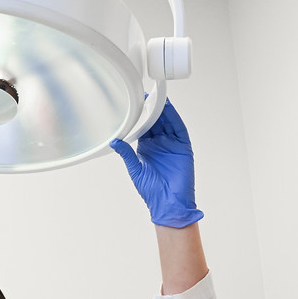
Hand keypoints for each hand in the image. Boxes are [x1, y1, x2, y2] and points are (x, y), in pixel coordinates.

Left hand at [110, 100, 202, 226]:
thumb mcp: (135, 169)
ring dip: (162, 111)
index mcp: (147, 148)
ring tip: (155, 98)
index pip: (144, 127)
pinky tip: (168, 109)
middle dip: (151, 109)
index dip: (140, 116)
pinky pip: (179, 129)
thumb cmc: (151, 190)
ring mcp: (172, 145)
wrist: (167, 203)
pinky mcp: (183, 147)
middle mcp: (160, 144)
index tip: (135, 104)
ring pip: (167, 123)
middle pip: (156, 122)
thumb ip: (126, 153)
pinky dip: (174, 118)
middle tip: (144, 95)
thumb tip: (114, 141)